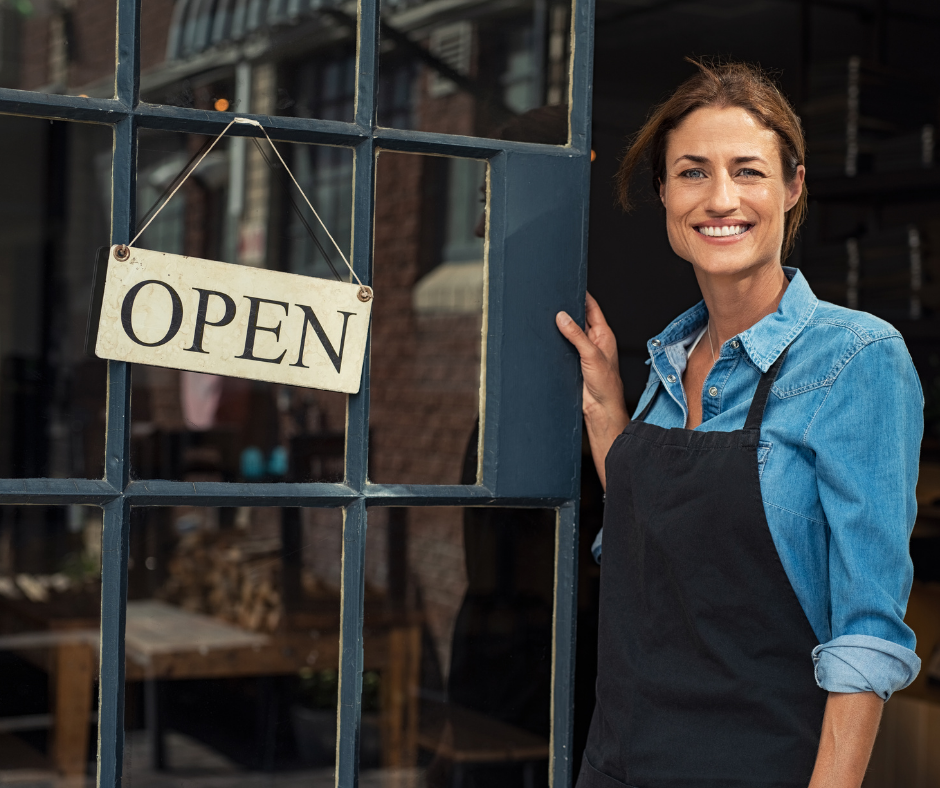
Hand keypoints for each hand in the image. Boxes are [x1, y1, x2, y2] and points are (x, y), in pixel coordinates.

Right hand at [556, 293, 628, 488]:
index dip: (581, 295)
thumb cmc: (606, 385)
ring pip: (569, 332)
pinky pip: (563, 346)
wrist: (600, 409)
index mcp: (603, 334)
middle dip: (567, 309)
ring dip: (560, 326)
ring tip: (545, 315)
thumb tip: (562, 317)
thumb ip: (576, 335)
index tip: (570, 283)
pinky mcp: (573, 362)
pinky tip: (546, 337)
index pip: (591, 307)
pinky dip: (555, 341)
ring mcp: (583, 351)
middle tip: (552, 298)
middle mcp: (594, 340)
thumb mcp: (591, 355)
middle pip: (578, 318)